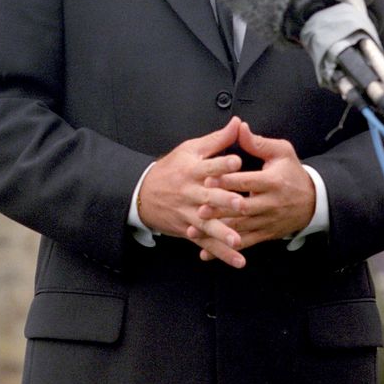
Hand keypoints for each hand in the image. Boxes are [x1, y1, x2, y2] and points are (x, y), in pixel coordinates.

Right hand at [137, 116, 246, 267]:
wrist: (143, 194)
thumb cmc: (171, 168)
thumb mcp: (190, 149)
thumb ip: (217, 139)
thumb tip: (238, 123)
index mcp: (192, 170)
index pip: (209, 166)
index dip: (222, 163)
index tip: (236, 161)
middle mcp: (190, 193)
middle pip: (208, 197)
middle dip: (224, 201)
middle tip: (241, 204)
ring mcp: (189, 214)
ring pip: (207, 224)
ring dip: (222, 233)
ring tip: (238, 241)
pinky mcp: (189, 230)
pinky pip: (206, 243)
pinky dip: (221, 253)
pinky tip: (238, 260)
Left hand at [191, 120, 314, 252]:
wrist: (313, 202)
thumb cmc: (292, 173)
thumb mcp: (282, 152)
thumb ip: (258, 142)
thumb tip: (239, 127)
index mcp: (272, 181)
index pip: (248, 181)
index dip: (229, 181)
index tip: (209, 179)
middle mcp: (270, 203)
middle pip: (243, 208)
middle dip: (220, 209)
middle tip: (199, 208)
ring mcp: (267, 221)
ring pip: (240, 228)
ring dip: (217, 230)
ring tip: (195, 229)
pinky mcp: (265, 234)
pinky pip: (244, 242)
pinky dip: (225, 249)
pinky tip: (206, 252)